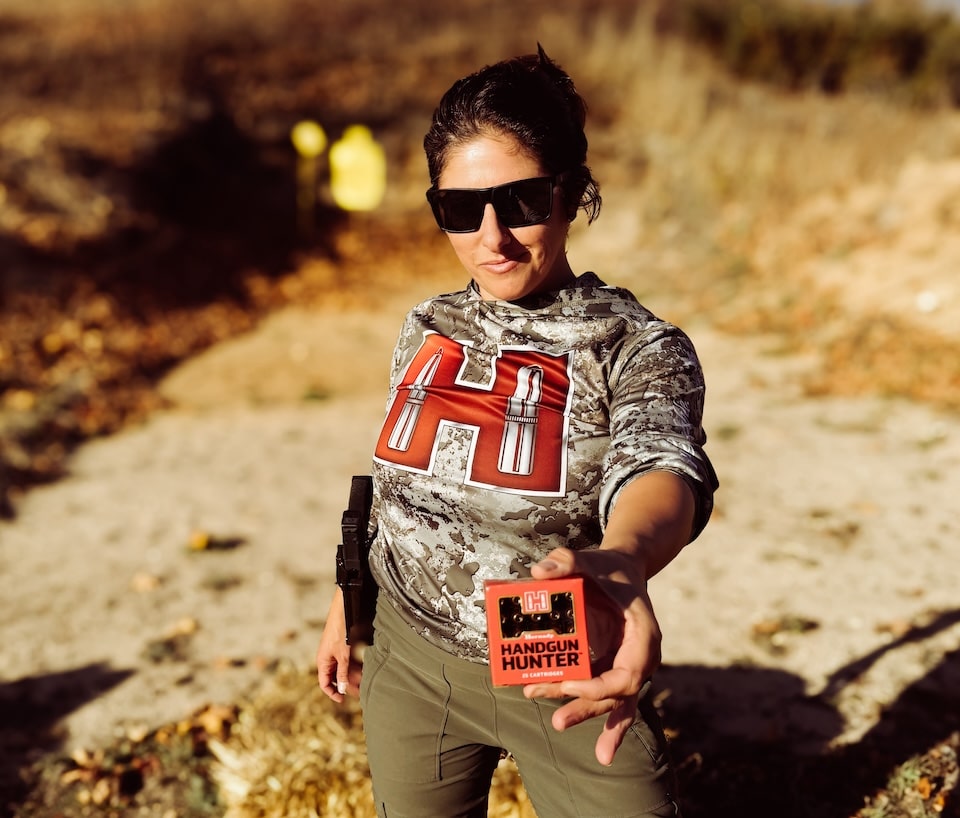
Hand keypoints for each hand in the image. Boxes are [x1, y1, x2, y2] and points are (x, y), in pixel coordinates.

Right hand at [316, 590, 362, 701]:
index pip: (324, 684)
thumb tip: (341, 689)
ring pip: (343, 670)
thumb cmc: (339, 632)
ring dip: (352, 676)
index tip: (342, 699)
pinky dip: (354, 667)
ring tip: (364, 682)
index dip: (332, 693)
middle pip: (335, 678)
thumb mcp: (342, 655)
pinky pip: (347, 662)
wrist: (342, 612)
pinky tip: (364, 670)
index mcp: (322, 662)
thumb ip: (341, 672)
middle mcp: (327, 660)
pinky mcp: (342, 648)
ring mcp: (334, 654)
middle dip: (346, 685)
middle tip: (359, 692)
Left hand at [522, 547, 660, 765]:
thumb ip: (566, 561)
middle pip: (618, 694)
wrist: (622, 570)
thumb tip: (540, 572)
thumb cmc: (607, 568)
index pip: (628, 674)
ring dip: (586, 713)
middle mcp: (641, 655)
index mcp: (643, 634)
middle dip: (588, 708)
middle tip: (558, 722)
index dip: (599, 686)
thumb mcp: (590, 559)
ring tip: (558, 724)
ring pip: (612, 699)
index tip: (568, 684)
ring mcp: (629, 663)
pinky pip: (606, 694)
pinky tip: (582, 735)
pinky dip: (592, 710)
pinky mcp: (615, 666)